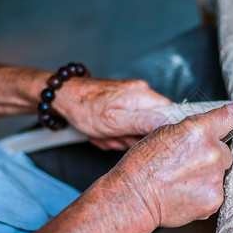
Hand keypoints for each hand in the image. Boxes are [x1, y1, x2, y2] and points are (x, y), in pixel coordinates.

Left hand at [53, 78, 170, 148]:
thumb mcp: (114, 121)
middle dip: (131, 137)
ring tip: (104, 133)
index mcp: (143, 95)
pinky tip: (102, 131)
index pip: (170, 115)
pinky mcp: (122, 105)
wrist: (62, 97)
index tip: (142, 138)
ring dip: (119, 136)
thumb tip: (168, 123)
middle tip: (115, 136)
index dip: (158, 132)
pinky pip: (125, 125)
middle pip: (152, 125)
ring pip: (136, 129)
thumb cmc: (84, 107)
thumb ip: (143, 123)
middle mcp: (141, 94)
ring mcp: (131, 99)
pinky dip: (113, 132)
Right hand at [104, 93, 232, 227]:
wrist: (133, 196)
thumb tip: (204, 137)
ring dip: (206, 176)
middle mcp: (212, 152)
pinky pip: (216, 192)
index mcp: (197, 130)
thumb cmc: (142, 165)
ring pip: (219, 173)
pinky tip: (184, 193)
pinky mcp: (215, 199)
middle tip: (185, 165)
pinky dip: (203, 193)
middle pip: (224, 152)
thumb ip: (191, 132)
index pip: (230, 114)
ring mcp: (215, 177)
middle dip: (209, 157)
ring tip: (180, 181)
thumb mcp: (164, 134)